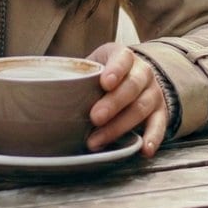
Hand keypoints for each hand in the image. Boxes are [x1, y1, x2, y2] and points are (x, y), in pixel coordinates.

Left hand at [85, 43, 169, 157]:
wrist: (135, 77)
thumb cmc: (105, 74)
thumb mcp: (94, 64)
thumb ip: (79, 73)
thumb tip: (46, 83)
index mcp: (124, 56)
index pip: (122, 59)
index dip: (115, 70)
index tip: (105, 82)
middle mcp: (143, 72)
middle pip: (131, 87)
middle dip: (113, 103)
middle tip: (94, 117)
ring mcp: (154, 92)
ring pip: (141, 108)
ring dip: (119, 126)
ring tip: (97, 141)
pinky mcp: (161, 112)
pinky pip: (159, 125)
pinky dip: (153, 138)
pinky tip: (144, 150)